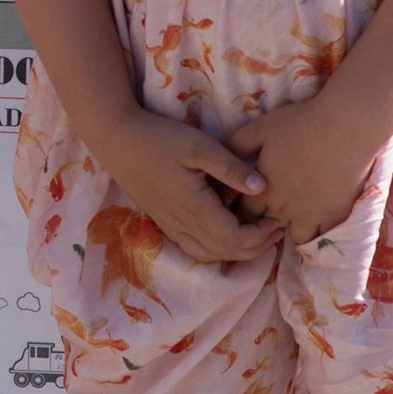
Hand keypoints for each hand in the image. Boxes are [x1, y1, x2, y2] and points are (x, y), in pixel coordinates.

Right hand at [93, 107, 278, 265]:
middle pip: (224, 252)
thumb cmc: (159, 138)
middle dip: (255, 248)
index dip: (259, 237)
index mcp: (194, 207)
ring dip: (235, 251)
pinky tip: (225, 232)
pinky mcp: (163, 221)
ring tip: (255, 235)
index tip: (274, 220)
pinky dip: (215, 249)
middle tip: (275, 230)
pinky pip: (194, 248)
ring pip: (208, 255)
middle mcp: (182, 224)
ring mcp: (170, 225)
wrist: (117, 140)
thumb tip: (262, 187)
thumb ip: (231, 168)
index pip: (234, 239)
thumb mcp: (200, 146)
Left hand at [226, 98, 374, 246]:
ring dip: (292, 228)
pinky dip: (318, 230)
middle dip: (265, 222)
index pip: (244, 214)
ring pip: (295, 235)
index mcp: (263, 190)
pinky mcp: (335, 215)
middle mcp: (284, 208)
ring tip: (295, 216)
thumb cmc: (300, 124)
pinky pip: (322, 235)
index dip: (244, 212)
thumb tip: (220, 156)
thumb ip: (237, 145)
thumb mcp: (260, 129)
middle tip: (269, 211)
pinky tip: (318, 219)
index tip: (247, 206)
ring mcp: (311, 214)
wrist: (344, 127)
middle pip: (267, 227)